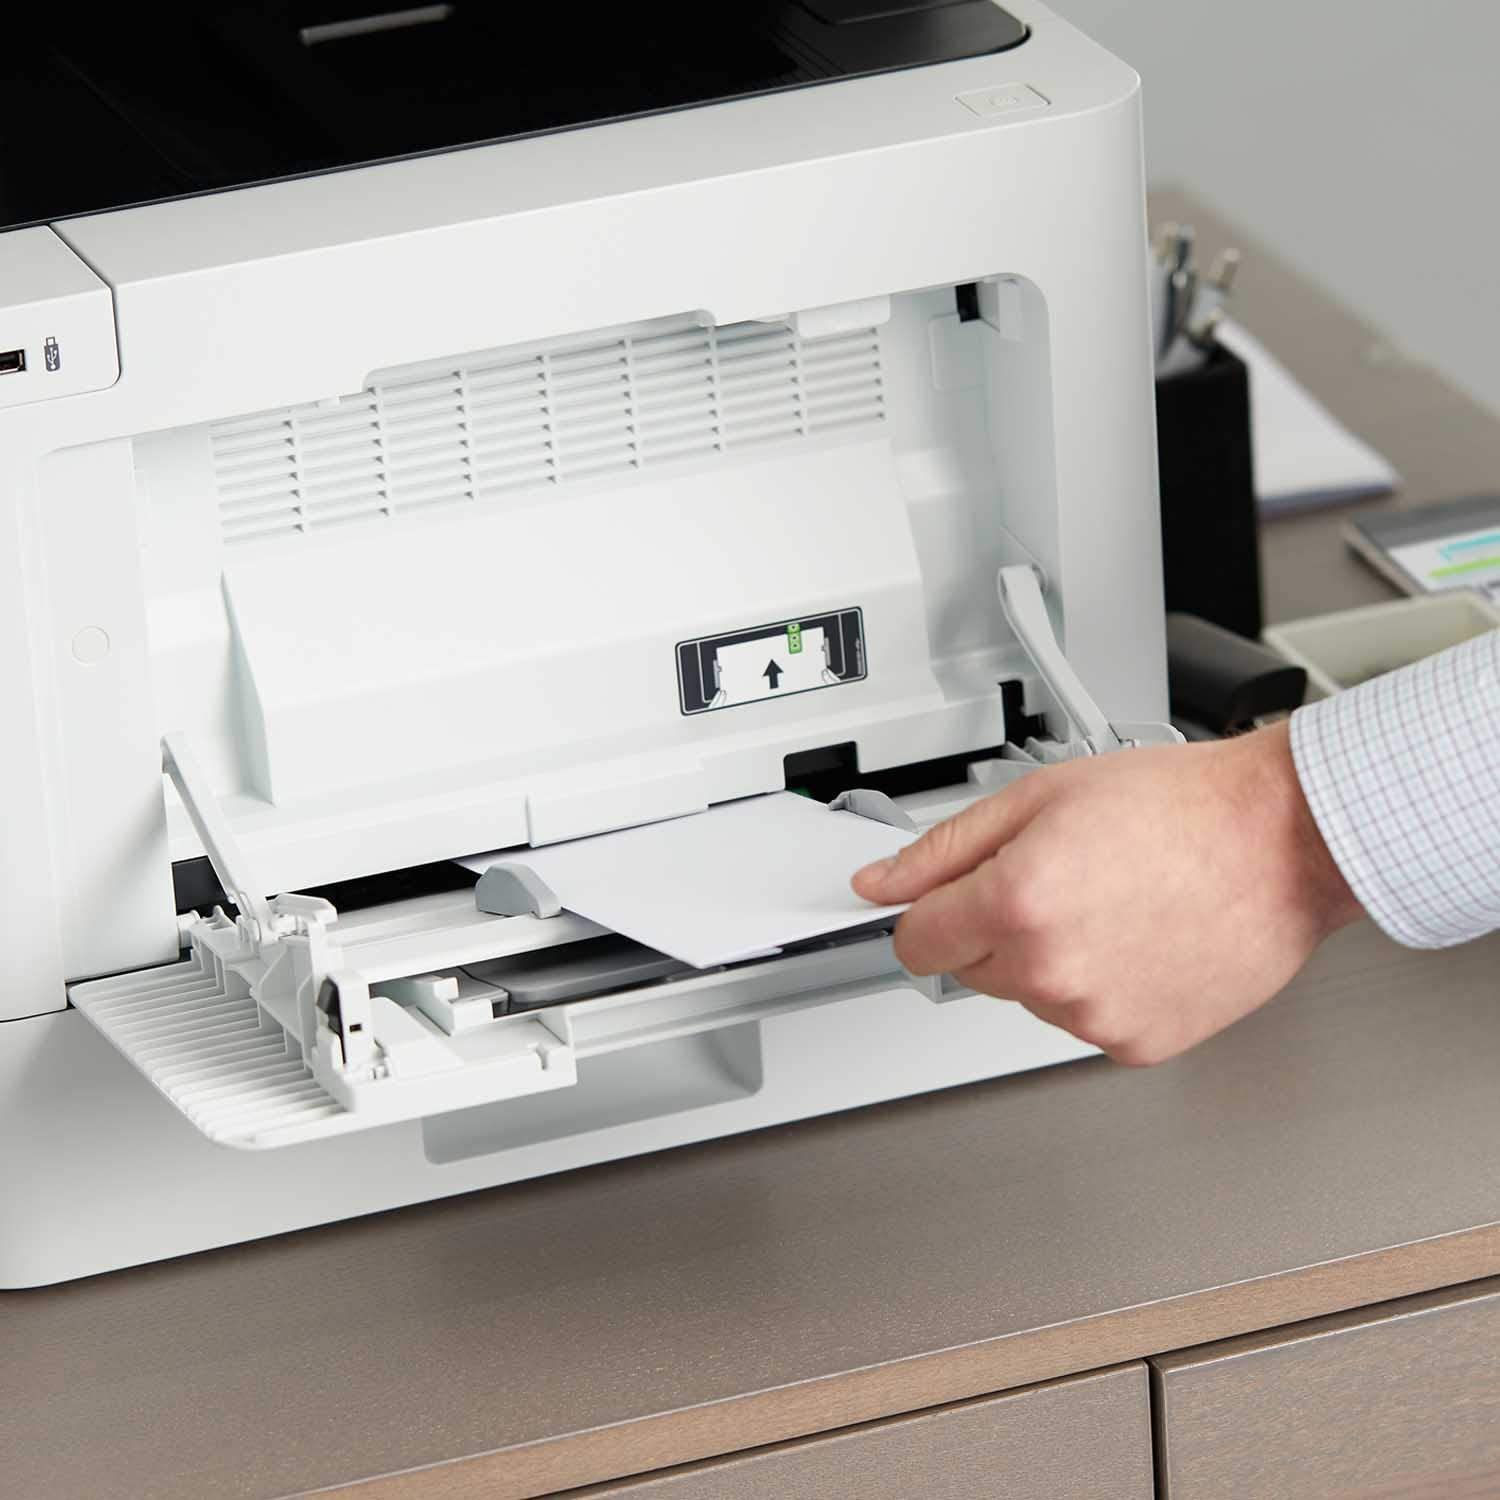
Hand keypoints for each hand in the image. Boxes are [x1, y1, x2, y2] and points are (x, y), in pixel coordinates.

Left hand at [852, 722, 1361, 1064]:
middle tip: (1061, 878)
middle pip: (968, 968)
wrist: (1283, 841)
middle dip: (994, 927)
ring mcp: (1094, 1016)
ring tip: (1115, 902)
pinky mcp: (1137, 1044)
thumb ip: (944, 848)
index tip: (949, 902)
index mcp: (1016, 903)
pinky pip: (1083, 1019)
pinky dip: (1100, 987)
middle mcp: (1050, 970)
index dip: (931, 911)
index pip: (914, 940)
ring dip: (1051, 957)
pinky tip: (1141, 938)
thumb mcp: (1040, 796)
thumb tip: (881, 883)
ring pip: (1028, 994)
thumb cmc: (1181, 807)